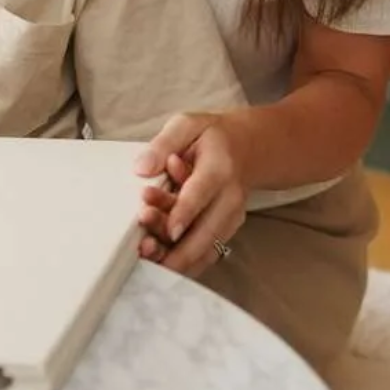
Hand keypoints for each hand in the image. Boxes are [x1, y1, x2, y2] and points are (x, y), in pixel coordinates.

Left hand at [135, 113, 249, 276]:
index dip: (184, 213)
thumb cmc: (211, 136)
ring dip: (178, 259)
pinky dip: (186, 263)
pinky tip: (162, 265)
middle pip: (205, 230)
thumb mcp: (186, 124)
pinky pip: (207, 253)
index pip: (200, 194)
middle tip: (144, 247)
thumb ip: (164, 144)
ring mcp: (231, 218)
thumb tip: (142, 168)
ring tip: (148, 259)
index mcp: (219, 167)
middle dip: (175, 245)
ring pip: (206, 247)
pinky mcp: (227, 231)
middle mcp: (230, 198)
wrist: (247, 147)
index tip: (168, 231)